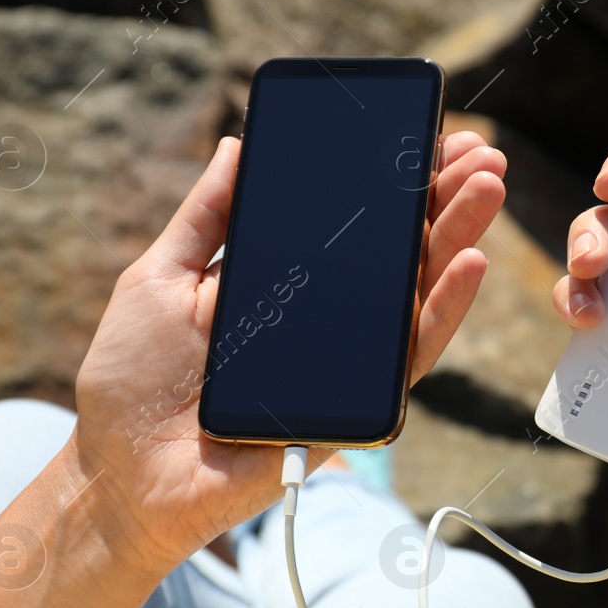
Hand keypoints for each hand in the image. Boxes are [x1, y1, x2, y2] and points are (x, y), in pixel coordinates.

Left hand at [72, 132, 506, 574]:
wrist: (120, 472)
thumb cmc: (132, 380)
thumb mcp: (159, 276)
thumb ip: (205, 216)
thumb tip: (237, 143)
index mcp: (286, 281)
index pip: (354, 223)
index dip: (394, 181)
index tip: (428, 135)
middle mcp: (327, 319)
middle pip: (398, 250)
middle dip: (444, 197)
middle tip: (480, 152)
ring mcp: (347, 363)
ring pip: (417, 295)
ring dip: (458, 238)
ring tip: (487, 187)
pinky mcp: (358, 409)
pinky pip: (409, 358)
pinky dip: (442, 311)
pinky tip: (467, 264)